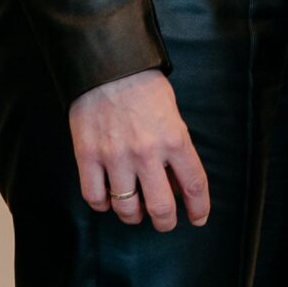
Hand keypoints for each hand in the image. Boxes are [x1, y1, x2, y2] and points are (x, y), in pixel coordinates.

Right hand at [68, 69, 209, 230]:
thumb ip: (175, 146)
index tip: (198, 218)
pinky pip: (95, 197)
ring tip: (134, 209)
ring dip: (133, 215)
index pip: (194, 185)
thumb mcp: (172, 112)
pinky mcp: (88, 156)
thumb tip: (175, 181)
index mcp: (174, 139)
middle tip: (164, 221)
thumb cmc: (143, 84)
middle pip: (161, 208)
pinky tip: (108, 197)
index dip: (199, 208)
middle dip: (166, 222)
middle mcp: (147, 153)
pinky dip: (103, 204)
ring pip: (126, 209)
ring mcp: (116, 157)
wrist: (107, 63)